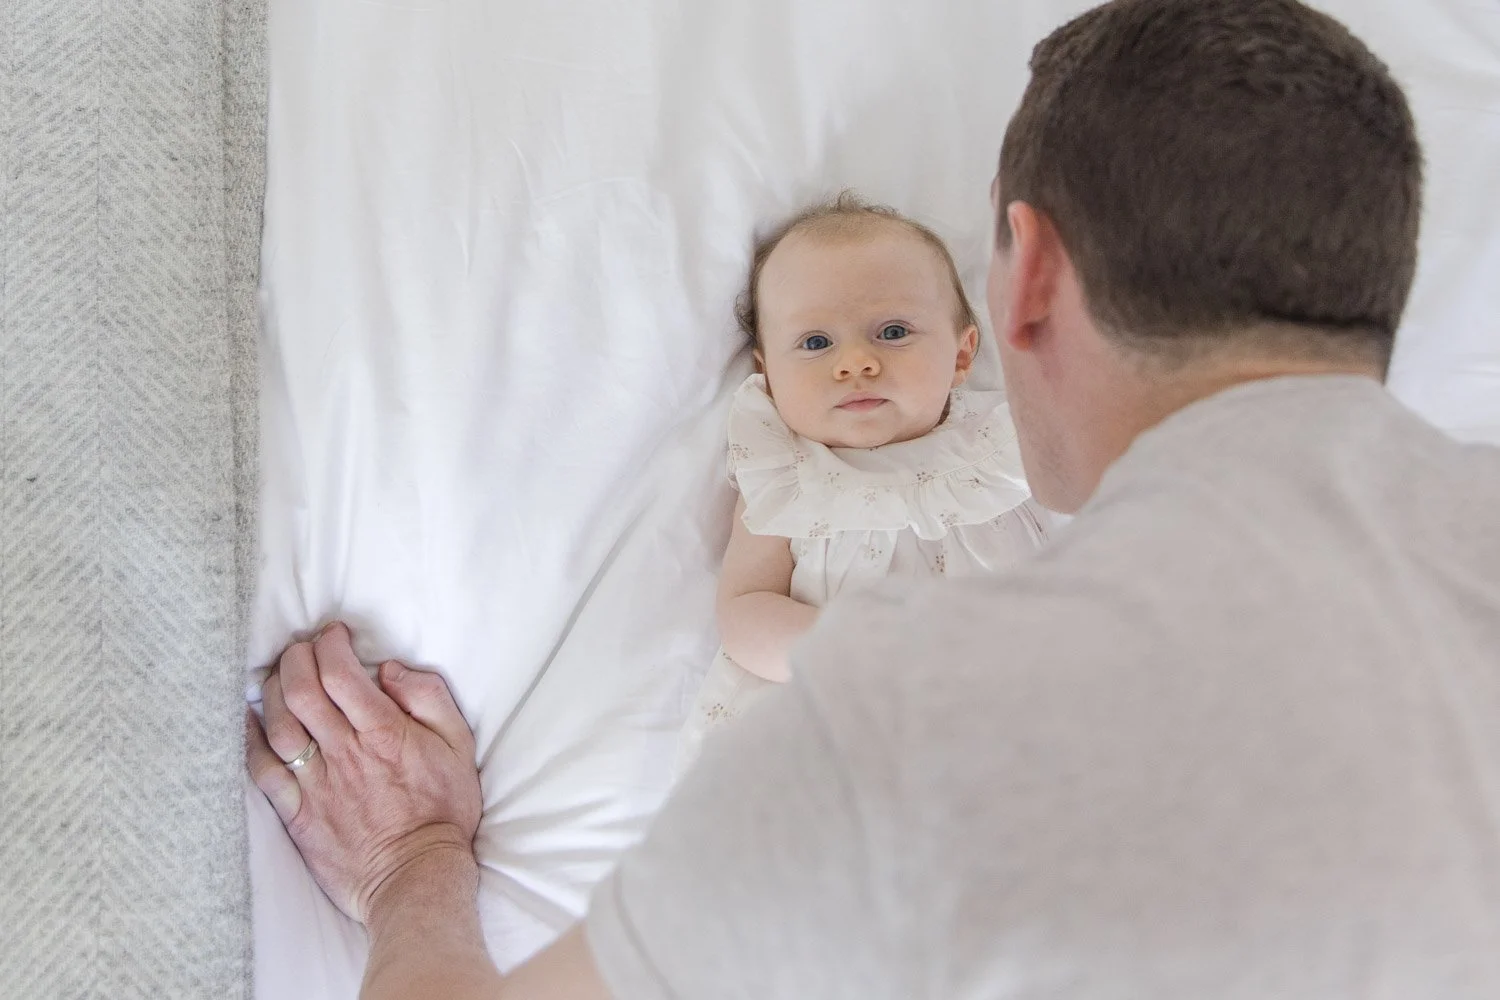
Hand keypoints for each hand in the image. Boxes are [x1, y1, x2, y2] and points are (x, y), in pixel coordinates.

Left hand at [246, 623, 482, 923]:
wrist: (417, 876)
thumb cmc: (443, 810)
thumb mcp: (459, 745)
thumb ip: (429, 699)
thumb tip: (391, 670)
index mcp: (384, 734)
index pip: (341, 674)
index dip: (330, 645)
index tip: (334, 636)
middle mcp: (345, 754)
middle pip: (301, 691)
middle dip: (295, 659)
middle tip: (302, 648)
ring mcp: (316, 785)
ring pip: (278, 724)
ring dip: (272, 691)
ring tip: (279, 676)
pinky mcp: (298, 814)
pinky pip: (262, 771)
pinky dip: (248, 740)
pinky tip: (246, 718)